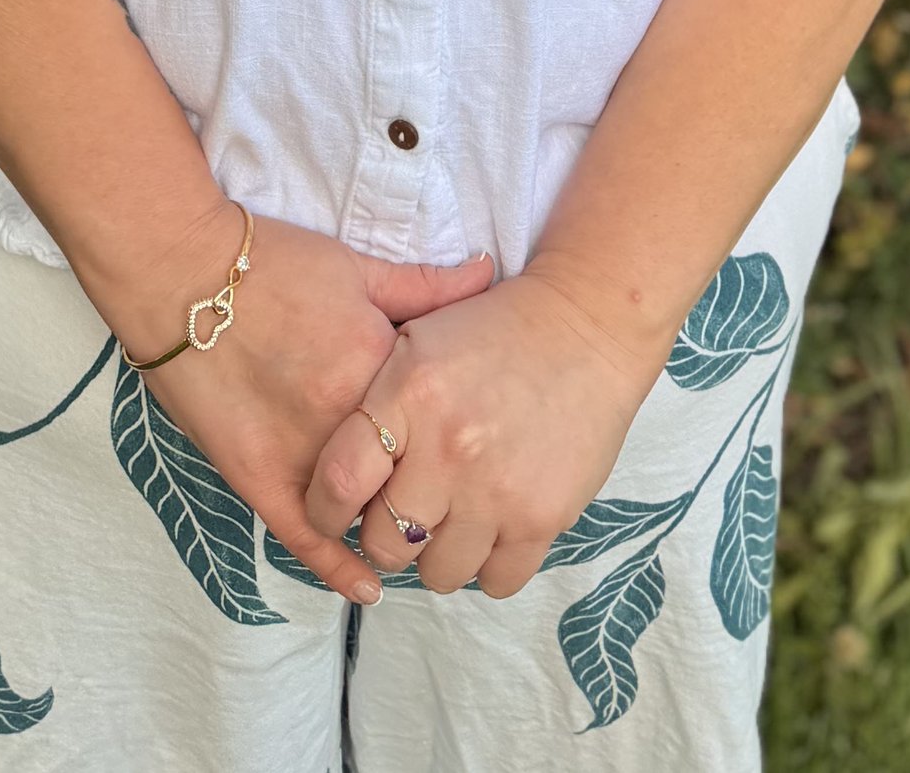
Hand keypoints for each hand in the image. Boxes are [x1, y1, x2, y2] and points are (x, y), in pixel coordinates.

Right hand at [129, 212, 496, 603]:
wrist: (181, 272)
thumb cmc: (270, 263)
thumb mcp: (355, 267)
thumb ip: (423, 285)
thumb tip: (486, 276)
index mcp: (378, 366)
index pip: (441, 418)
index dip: (459, 430)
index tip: (477, 439)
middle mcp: (345, 420)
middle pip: (410, 470)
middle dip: (435, 483)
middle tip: (458, 496)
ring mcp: (299, 454)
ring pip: (365, 511)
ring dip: (392, 525)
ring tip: (419, 536)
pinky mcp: (256, 477)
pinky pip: (304, 536)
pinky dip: (337, 566)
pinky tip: (368, 590)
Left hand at [302, 269, 652, 597]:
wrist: (585, 327)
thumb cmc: (493, 330)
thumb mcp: (418, 337)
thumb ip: (375, 399)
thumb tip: (335, 471)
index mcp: (408, 394)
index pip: (338, 483)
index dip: (325, 509)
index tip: (333, 512)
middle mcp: (447, 448)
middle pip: (384, 543)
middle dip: (385, 537)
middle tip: (402, 516)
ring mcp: (496, 489)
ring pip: (438, 574)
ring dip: (438, 555)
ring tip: (451, 521)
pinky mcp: (541, 517)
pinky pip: (496, 581)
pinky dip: (488, 565)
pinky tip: (490, 530)